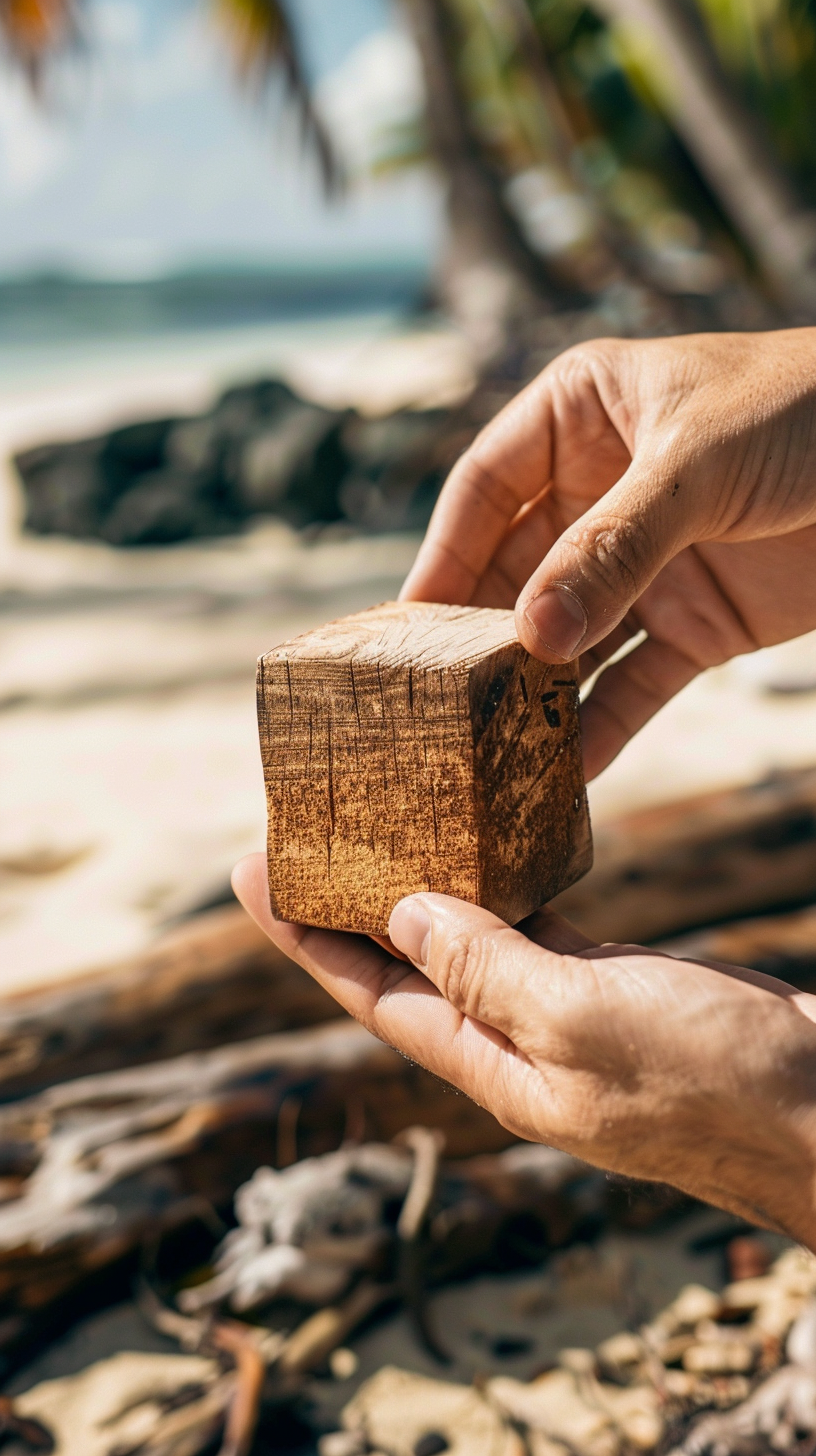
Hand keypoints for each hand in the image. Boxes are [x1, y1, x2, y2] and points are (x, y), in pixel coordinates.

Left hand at [233, 855, 815, 1248]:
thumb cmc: (713, 1082)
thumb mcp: (583, 1020)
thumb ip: (488, 970)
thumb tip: (404, 914)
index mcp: (493, 1067)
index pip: (370, 993)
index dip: (305, 936)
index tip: (251, 869)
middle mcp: (516, 1044)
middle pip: (406, 967)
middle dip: (348, 906)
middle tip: (301, 832)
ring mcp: (566, 1015)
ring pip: (468, 943)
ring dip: (419, 890)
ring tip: (379, 825)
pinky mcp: (615, 986)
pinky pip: (534, 931)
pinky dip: (503, 888)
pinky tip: (490, 848)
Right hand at [400, 329, 815, 778]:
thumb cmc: (808, 409)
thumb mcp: (696, 463)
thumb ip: (612, 547)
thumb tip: (531, 636)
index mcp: (581, 418)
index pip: (483, 491)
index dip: (439, 558)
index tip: (401, 631)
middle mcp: (600, 493)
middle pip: (516, 575)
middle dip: (480, 640)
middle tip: (435, 708)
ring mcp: (646, 564)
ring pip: (570, 638)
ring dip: (535, 693)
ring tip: (488, 753)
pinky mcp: (698, 624)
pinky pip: (635, 683)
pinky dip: (605, 726)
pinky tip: (567, 772)